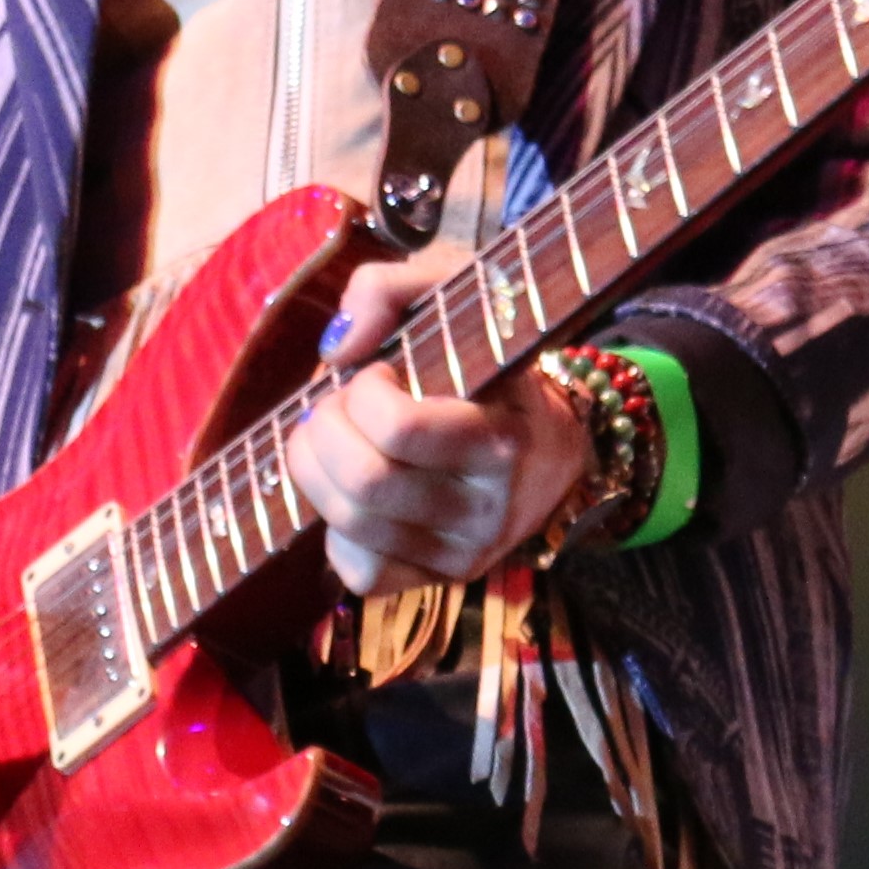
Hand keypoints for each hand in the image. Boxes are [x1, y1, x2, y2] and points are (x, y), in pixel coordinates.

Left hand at [286, 252, 592, 598]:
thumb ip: (388, 287)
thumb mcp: (459, 292)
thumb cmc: (493, 361)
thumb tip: (336, 348)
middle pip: (364, 483)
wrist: (552, 446)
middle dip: (324, 432)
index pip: (400, 429)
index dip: (363, 394)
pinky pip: (359, 572)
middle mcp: (490, 507)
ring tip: (333, 439)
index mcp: (504, 436)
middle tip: (337, 404)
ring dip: (316, 473)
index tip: (378, 371)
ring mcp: (466, 552)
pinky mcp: (441, 581)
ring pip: (351, 527)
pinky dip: (337, 531)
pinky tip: (355, 494)